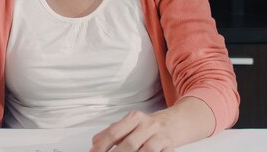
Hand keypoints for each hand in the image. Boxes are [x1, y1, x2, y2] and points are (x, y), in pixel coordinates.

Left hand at [90, 98, 214, 151]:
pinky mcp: (170, 147)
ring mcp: (161, 137)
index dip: (103, 145)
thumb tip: (95, 142)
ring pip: (147, 150)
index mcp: (134, 117)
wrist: (172, 123)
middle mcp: (148, 125)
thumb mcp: (128, 124)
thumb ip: (112, 132)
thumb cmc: (144, 127)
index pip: (115, 132)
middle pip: (130, 143)